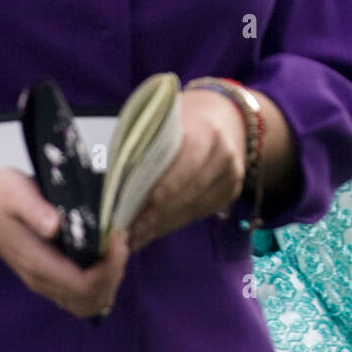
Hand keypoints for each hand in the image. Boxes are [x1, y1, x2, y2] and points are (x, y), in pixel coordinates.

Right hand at [0, 166, 128, 318]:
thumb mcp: (17, 192)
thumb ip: (37, 210)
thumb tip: (57, 226)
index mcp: (37, 263)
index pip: (85, 286)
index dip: (110, 267)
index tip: (118, 236)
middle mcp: (41, 280)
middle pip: (90, 301)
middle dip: (114, 275)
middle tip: (120, 240)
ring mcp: (43, 281)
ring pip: (85, 303)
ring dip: (108, 281)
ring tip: (115, 248)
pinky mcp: (46, 275)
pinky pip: (78, 294)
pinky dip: (98, 282)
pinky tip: (103, 256)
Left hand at [126, 87, 245, 252]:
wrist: (226, 116)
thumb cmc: (188, 116)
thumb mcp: (169, 118)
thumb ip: (151, 142)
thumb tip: (120, 178)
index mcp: (207, 131)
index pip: (189, 161)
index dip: (169, 184)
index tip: (147, 201)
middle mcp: (224, 155)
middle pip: (192, 191)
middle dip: (161, 212)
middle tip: (133, 229)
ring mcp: (231, 176)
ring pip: (196, 207)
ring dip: (166, 223)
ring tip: (138, 235)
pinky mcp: (231, 192)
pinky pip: (201, 213)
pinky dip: (177, 222)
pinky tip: (156, 229)